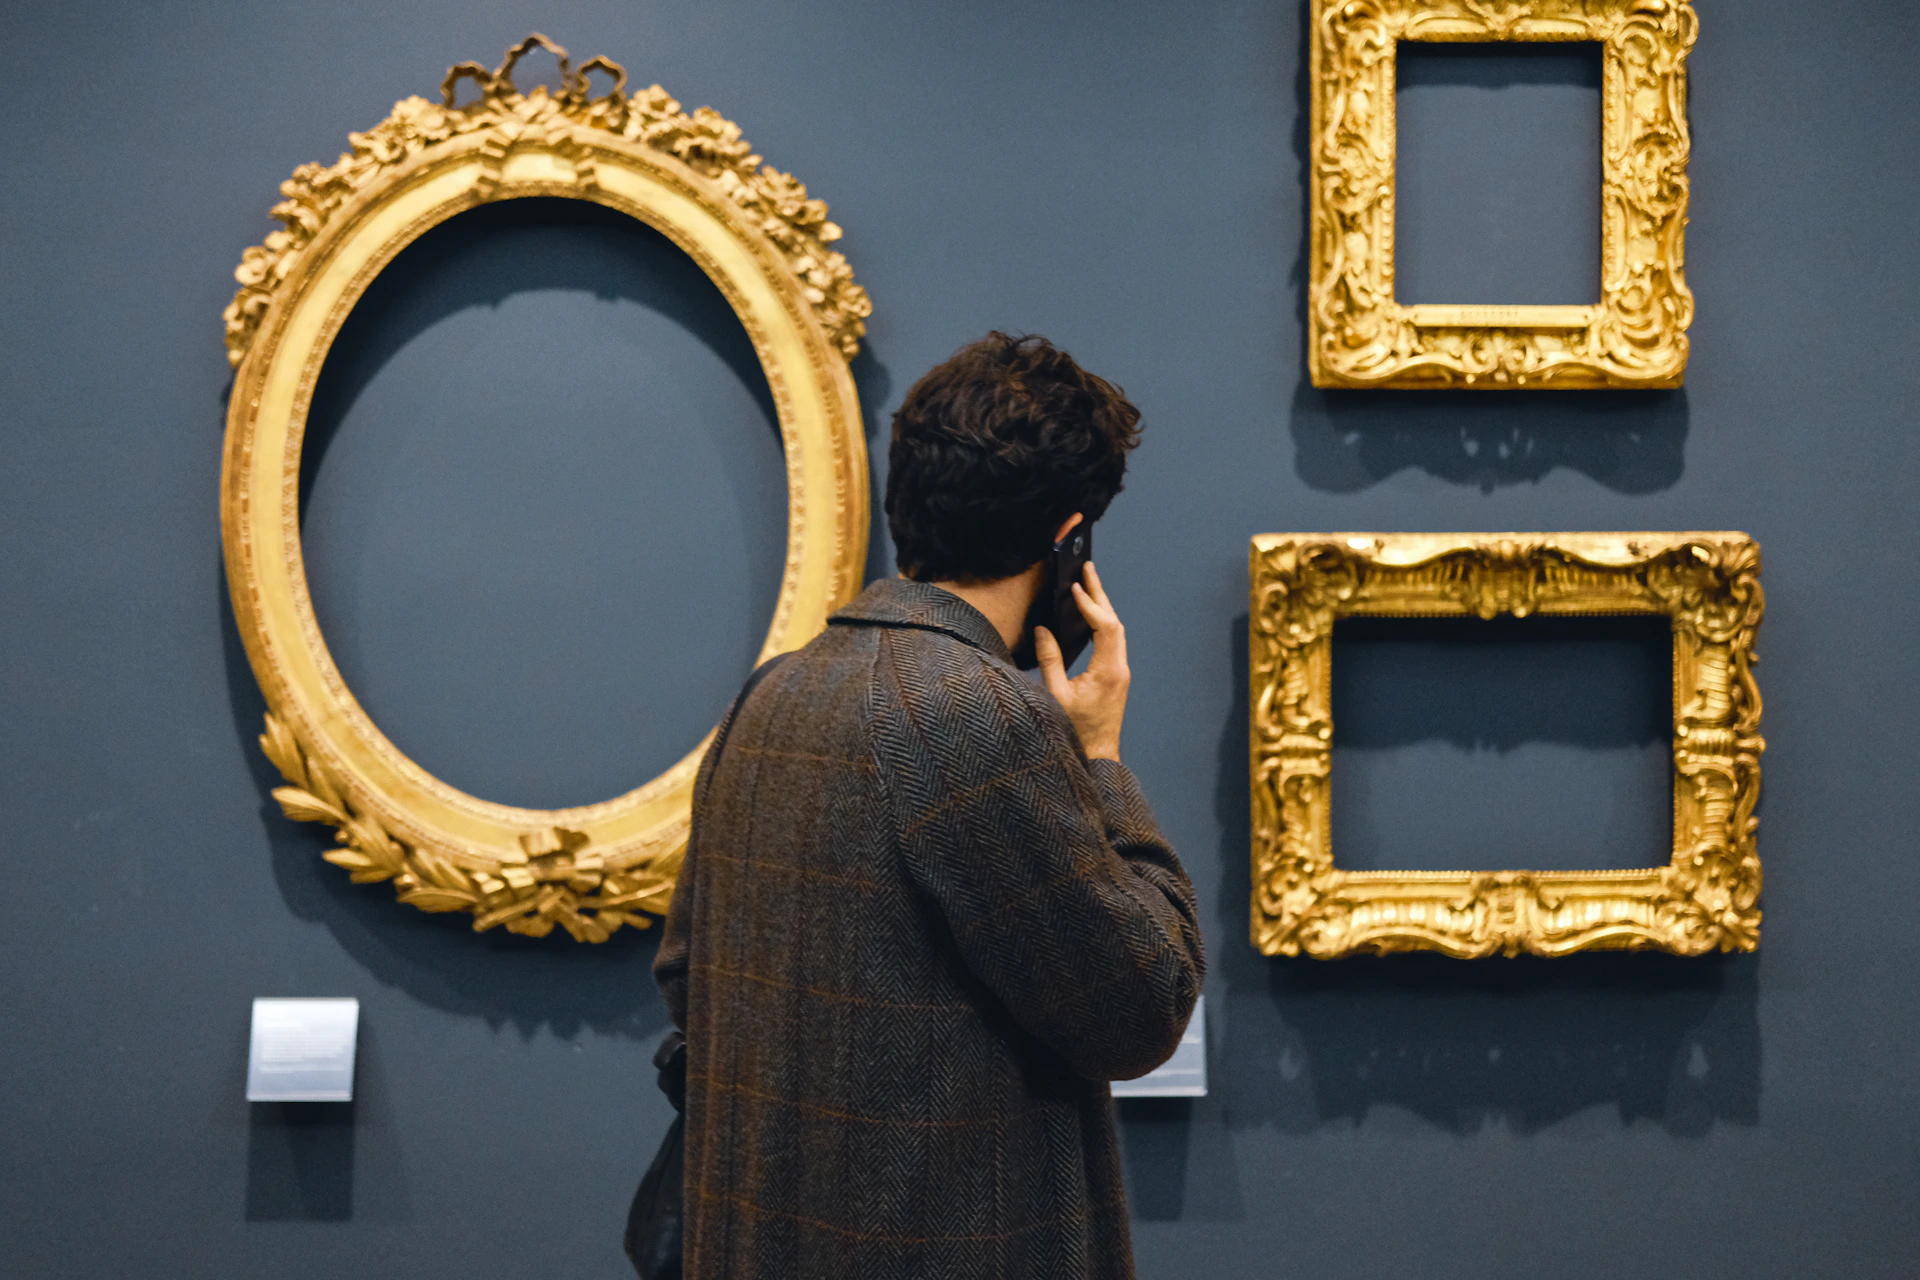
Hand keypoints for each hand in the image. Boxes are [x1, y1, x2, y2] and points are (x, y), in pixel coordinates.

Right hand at [1034, 562, 1128, 761]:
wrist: (1098, 758)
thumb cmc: (1076, 733)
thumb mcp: (1056, 696)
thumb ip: (1049, 661)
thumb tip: (1042, 631)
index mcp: (1108, 672)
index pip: (1104, 626)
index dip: (1090, 604)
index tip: (1074, 587)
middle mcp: (1119, 669)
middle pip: (1114, 622)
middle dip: (1100, 594)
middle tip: (1087, 568)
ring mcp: (1120, 673)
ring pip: (1115, 631)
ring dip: (1102, 607)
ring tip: (1088, 584)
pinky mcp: (1115, 678)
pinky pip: (1112, 642)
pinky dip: (1101, 622)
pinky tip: (1090, 616)